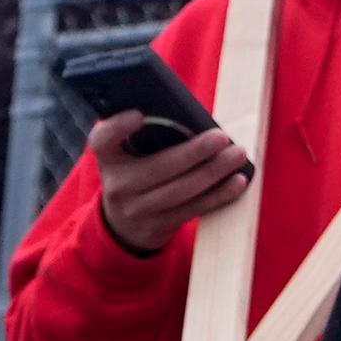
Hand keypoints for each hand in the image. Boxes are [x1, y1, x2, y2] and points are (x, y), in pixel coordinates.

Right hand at [89, 111, 250, 255]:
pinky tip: (238, 181)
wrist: (124, 223)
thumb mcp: (131, 152)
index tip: (138, 115)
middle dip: (194, 152)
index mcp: (109, 156)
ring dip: (213, 172)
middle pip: (157, 168)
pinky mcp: (157, 226)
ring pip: (179, 191)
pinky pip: (192, 209)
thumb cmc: (139, 170)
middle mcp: (117, 184)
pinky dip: (218, 194)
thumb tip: (197, 117)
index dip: (117, 127)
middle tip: (222, 137)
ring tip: (237, 155)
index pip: (103, 140)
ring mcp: (136, 209)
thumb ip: (152, 133)